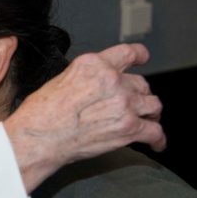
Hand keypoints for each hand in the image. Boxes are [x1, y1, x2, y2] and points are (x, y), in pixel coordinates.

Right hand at [4, 43, 164, 193]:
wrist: (38, 139)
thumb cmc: (40, 114)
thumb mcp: (60, 80)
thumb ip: (85, 78)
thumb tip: (95, 86)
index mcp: (94, 65)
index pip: (127, 53)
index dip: (139, 55)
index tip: (143, 58)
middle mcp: (112, 80)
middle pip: (140, 84)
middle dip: (138, 94)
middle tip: (135, 104)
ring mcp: (124, 104)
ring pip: (153, 105)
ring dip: (151, 113)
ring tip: (149, 120)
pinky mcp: (129, 128)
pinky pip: (154, 131)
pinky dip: (158, 140)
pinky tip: (156, 143)